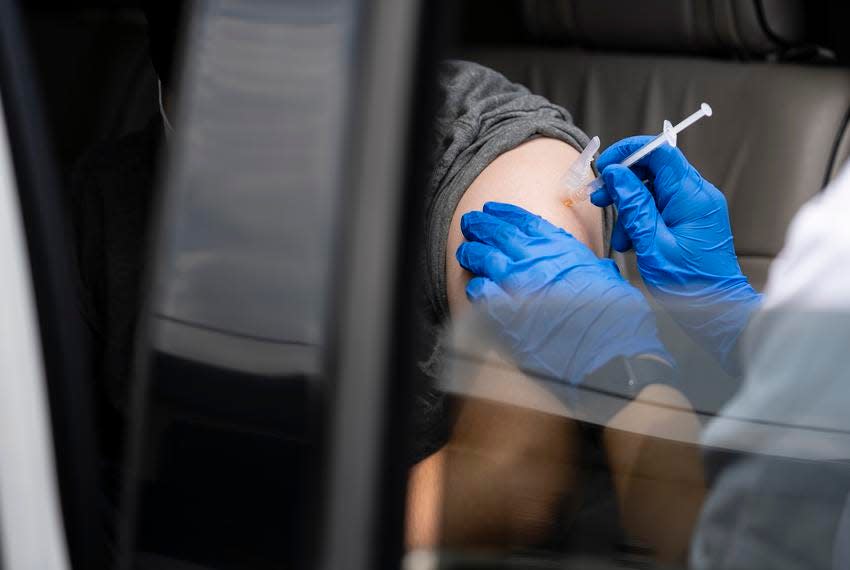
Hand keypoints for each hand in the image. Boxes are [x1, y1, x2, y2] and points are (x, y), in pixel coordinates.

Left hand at [456, 202, 670, 385]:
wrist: (605, 346)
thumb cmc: (612, 314)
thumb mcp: (606, 277)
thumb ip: (593, 268)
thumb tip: (599, 269)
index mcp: (559, 247)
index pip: (525, 221)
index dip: (504, 214)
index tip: (492, 209)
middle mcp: (534, 259)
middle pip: (498, 234)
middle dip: (480, 226)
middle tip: (469, 223)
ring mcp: (516, 283)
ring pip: (483, 258)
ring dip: (471, 253)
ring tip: (465, 252)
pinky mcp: (504, 310)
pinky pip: (480, 291)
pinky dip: (476, 287)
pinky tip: (475, 286)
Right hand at [591, 137, 761, 370]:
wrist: (717, 310)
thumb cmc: (690, 284)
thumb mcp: (652, 244)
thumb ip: (634, 205)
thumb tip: (617, 174)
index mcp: (692, 197)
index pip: (661, 152)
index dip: (629, 152)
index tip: (604, 167)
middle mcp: (698, 195)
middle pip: (654, 170)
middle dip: (623, 184)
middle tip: (599, 199)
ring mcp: (696, 207)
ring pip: (654, 190)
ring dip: (630, 208)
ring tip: (620, 238)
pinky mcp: (692, 220)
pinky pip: (661, 207)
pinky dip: (642, 219)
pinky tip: (632, 242)